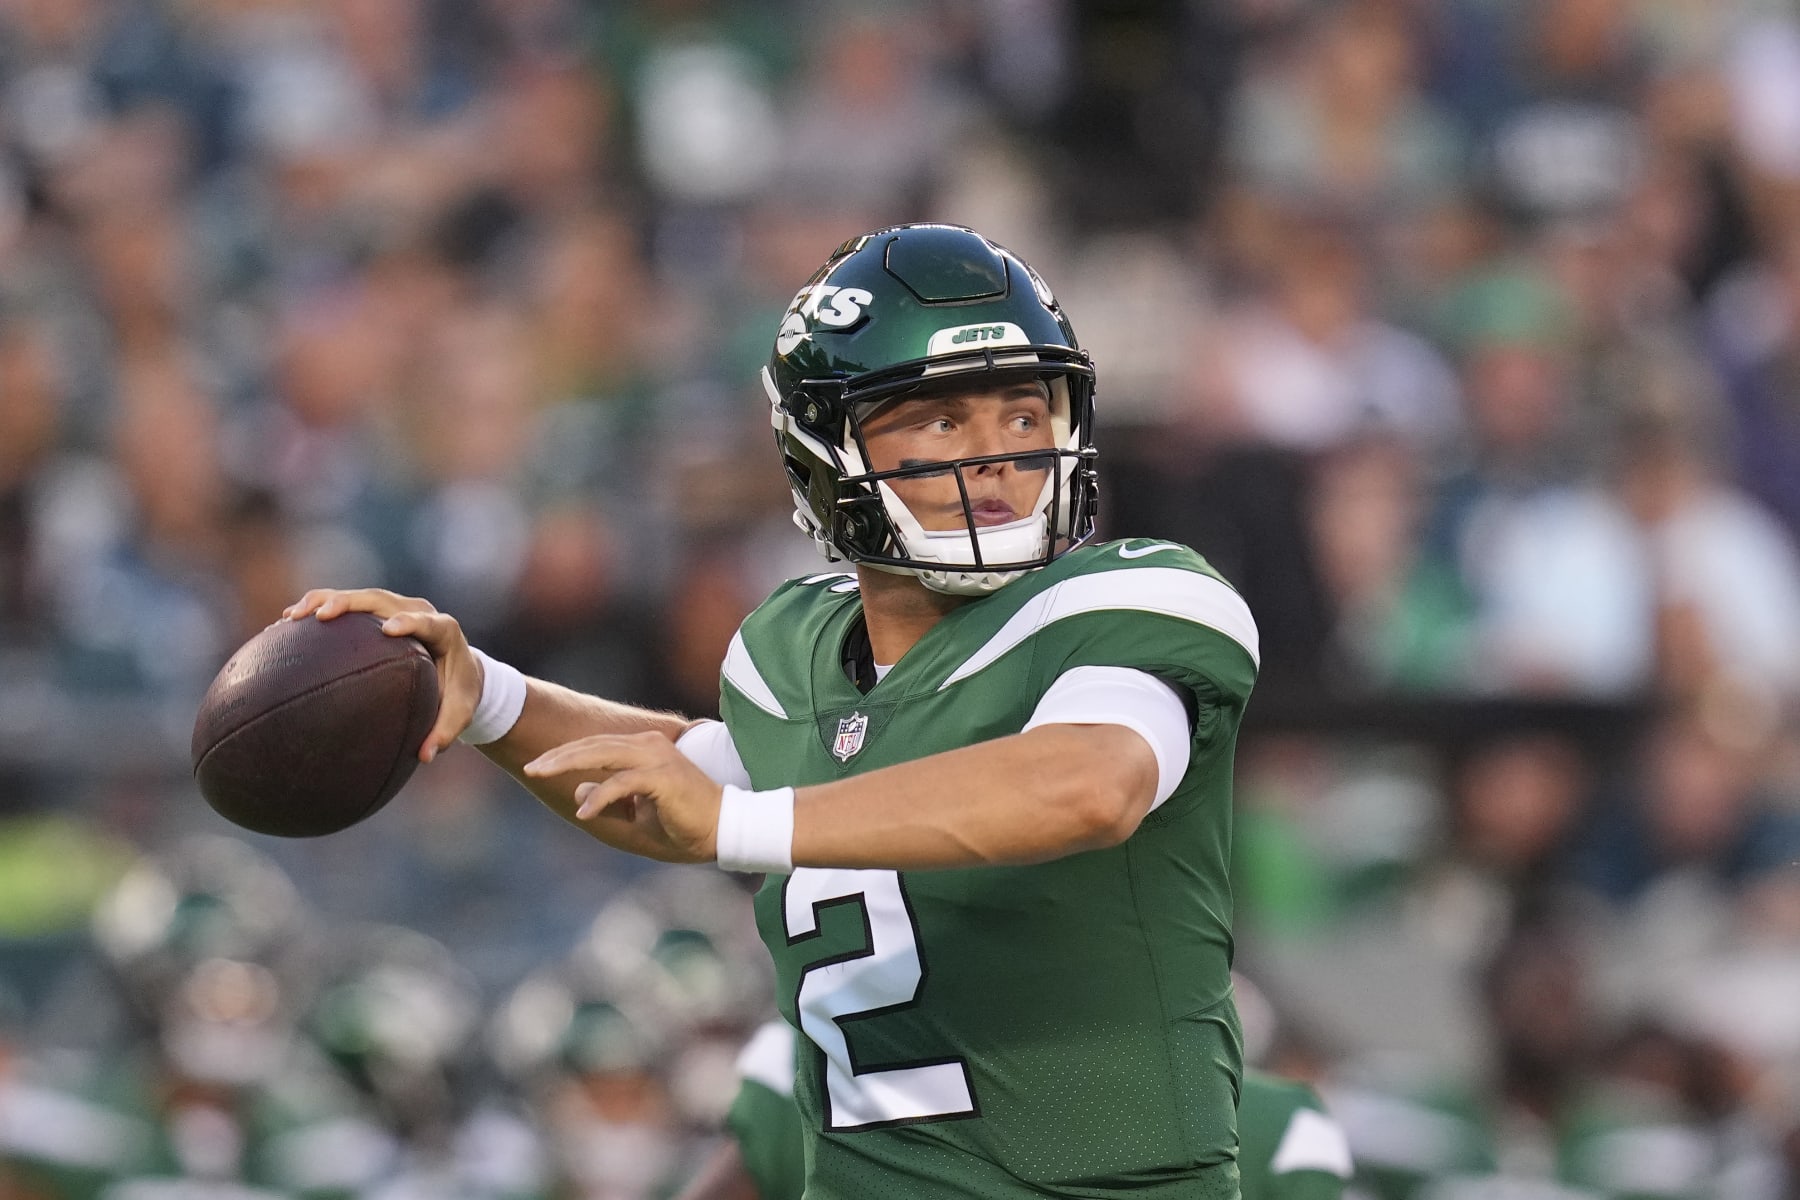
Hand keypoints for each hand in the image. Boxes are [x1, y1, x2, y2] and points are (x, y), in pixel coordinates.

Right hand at [281, 588, 479, 763]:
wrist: (459, 669)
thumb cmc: (458, 693)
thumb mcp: (459, 713)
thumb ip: (445, 732)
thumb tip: (425, 756)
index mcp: (444, 631)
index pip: (427, 622)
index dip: (410, 622)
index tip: (389, 630)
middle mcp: (418, 611)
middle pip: (382, 600)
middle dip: (350, 603)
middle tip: (321, 615)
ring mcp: (396, 608)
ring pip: (360, 597)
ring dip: (324, 601)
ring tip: (292, 617)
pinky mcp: (378, 612)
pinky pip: (348, 605)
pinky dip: (318, 607)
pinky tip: (287, 622)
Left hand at [522, 732, 722, 863]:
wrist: (722, 829)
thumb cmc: (682, 822)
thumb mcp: (635, 812)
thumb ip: (607, 797)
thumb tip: (579, 790)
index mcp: (644, 748)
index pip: (596, 745)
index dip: (564, 754)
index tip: (536, 765)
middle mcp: (648, 745)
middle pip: (593, 745)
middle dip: (558, 756)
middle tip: (529, 767)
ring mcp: (656, 758)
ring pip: (602, 754)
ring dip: (568, 763)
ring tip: (539, 773)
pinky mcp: (662, 777)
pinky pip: (622, 783)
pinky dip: (600, 797)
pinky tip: (584, 814)